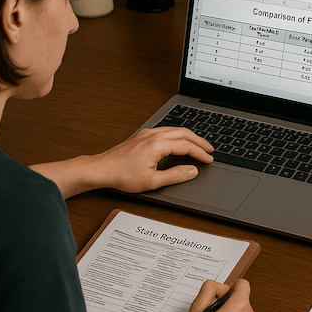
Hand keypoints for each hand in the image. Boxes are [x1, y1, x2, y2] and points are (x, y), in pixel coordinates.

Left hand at [94, 127, 213, 192]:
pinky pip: (166, 130)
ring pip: (175, 130)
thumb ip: (175, 175)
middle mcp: (153, 135)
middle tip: (210, 149)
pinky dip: (178, 135)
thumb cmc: (122, 175)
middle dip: (199, 141)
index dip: (200, 153)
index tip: (209, 159)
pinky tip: (179, 141)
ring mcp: (147, 133)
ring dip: (189, 136)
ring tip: (199, 144)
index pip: (186, 146)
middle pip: (184, 133)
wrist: (102, 169)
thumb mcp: (152, 181)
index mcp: (158, 145)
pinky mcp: (143, 136)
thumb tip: (192, 171)